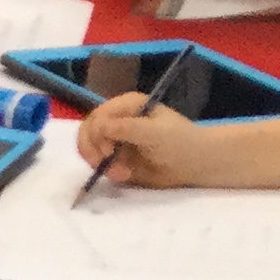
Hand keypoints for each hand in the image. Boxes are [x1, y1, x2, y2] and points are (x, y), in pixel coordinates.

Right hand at [75, 91, 219, 190]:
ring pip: (89, 148)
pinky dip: (105, 171)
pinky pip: (97, 162)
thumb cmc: (179, 142)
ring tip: (121, 173)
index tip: (110, 153)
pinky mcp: (115, 155)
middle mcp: (117, 118)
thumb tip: (98, 128)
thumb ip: (126, 128)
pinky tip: (123, 174)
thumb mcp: (154, 132)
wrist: (193, 163)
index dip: (96, 136)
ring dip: (99, 163)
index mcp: (127, 104)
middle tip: (106, 165)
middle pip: (86, 131)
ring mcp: (114, 137)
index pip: (97, 117)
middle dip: (93, 151)